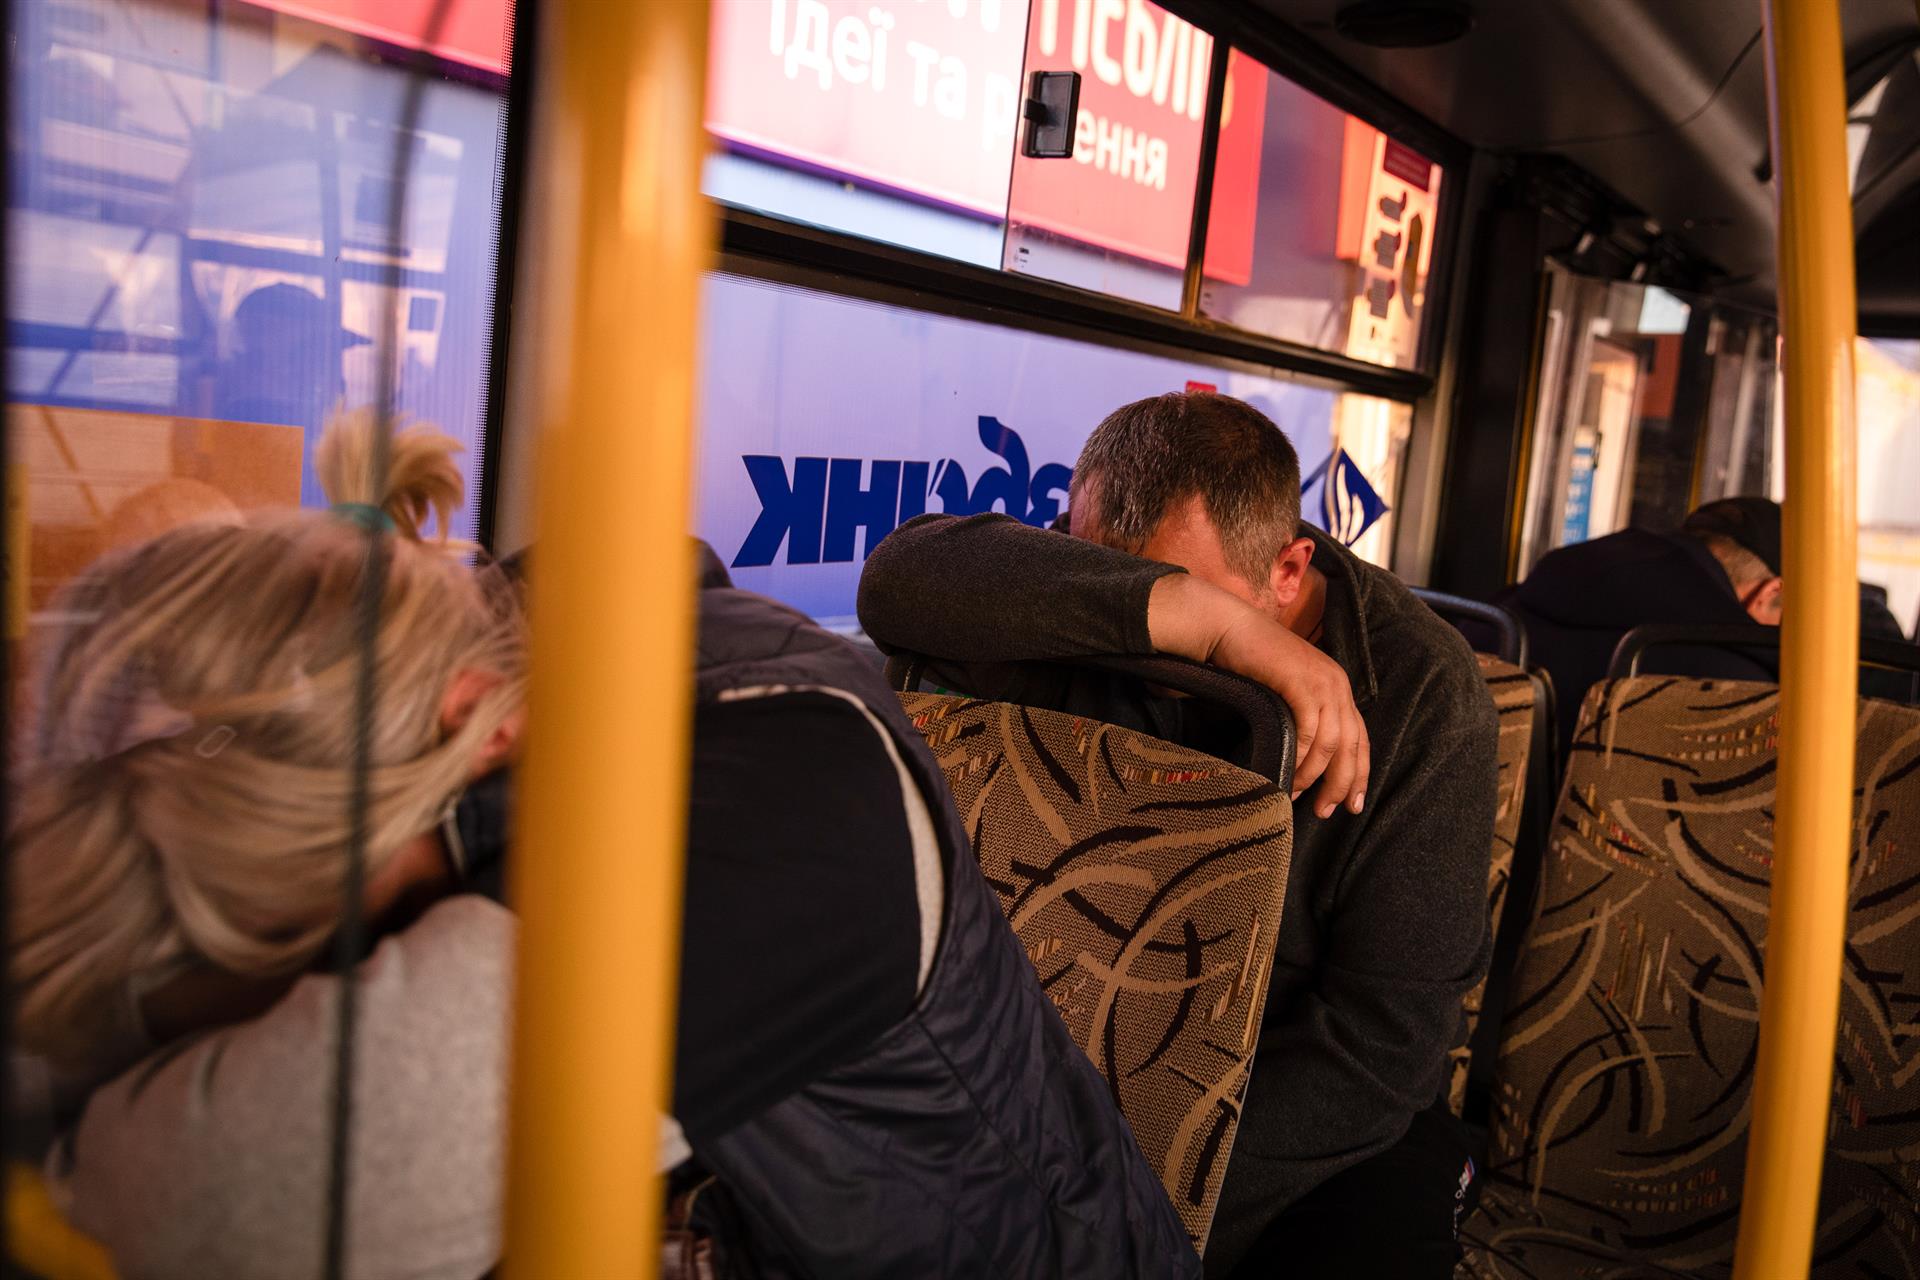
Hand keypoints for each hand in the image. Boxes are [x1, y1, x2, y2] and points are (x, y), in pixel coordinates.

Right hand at [1149, 574, 1368, 818]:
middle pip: (1351, 746)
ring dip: (1314, 776)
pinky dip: (1300, 758)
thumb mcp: (1286, 689)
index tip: (1352, 805)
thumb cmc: (1249, 661)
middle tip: (1325, 812)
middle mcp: (1337, 684)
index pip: (1360, 738)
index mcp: (1338, 687)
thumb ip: (1302, 715)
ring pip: (1331, 743)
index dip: (1359, 774)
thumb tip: (1303, 759)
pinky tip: (1288, 774)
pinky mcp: (1300, 682)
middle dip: (1341, 784)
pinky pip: (1309, 731)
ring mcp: (1321, 682)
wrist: (1227, 628)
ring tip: (1296, 796)